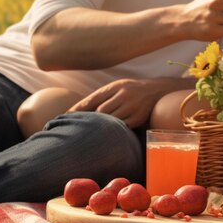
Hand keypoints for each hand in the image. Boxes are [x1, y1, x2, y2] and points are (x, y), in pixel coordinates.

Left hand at [68, 78, 193, 128]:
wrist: (159, 91)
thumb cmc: (133, 91)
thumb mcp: (118, 88)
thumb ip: (102, 97)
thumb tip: (78, 111)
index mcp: (115, 86)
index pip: (92, 100)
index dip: (77, 110)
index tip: (64, 118)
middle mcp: (123, 95)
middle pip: (99, 112)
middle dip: (87, 121)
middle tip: (73, 130)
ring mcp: (132, 107)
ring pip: (110, 120)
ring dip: (100, 127)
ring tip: (88, 135)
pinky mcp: (138, 118)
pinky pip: (122, 127)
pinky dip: (114, 131)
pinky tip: (108, 136)